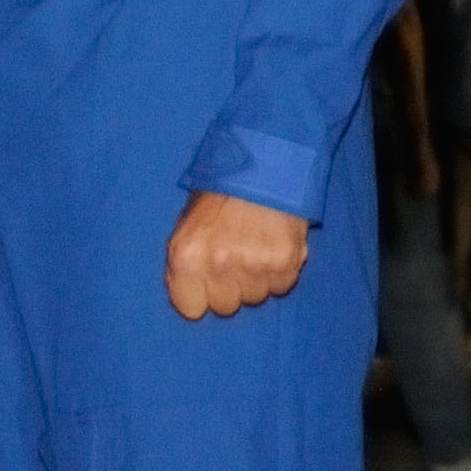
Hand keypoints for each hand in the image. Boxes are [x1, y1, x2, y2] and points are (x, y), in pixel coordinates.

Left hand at [166, 191, 313, 322]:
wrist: (264, 162)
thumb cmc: (220, 192)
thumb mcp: (187, 222)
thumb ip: (184, 260)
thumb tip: (185, 290)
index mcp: (186, 255)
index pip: (190, 309)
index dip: (199, 295)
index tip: (206, 282)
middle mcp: (218, 264)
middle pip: (225, 307)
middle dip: (230, 288)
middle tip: (235, 257)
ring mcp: (254, 264)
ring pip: (255, 298)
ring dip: (256, 279)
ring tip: (256, 246)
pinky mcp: (286, 261)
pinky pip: (281, 286)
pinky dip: (280, 271)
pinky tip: (274, 245)